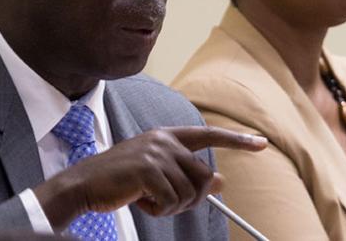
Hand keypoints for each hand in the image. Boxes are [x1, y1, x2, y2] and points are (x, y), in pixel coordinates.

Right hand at [34, 126, 266, 228]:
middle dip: (191, 198)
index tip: (261, 143)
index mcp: (167, 135)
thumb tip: (220, 181)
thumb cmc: (121, 180)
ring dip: (171, 207)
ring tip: (148, 200)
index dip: (237, 140)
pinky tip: (140, 202)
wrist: (85, 184)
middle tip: (165, 203)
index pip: (209, 135)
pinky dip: (158, 211)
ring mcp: (156, 153)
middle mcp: (164, 140)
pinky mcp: (148, 170)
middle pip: (202, 176)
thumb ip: (186, 173)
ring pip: (188, 192)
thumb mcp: (156, 174)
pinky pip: (171, 202)